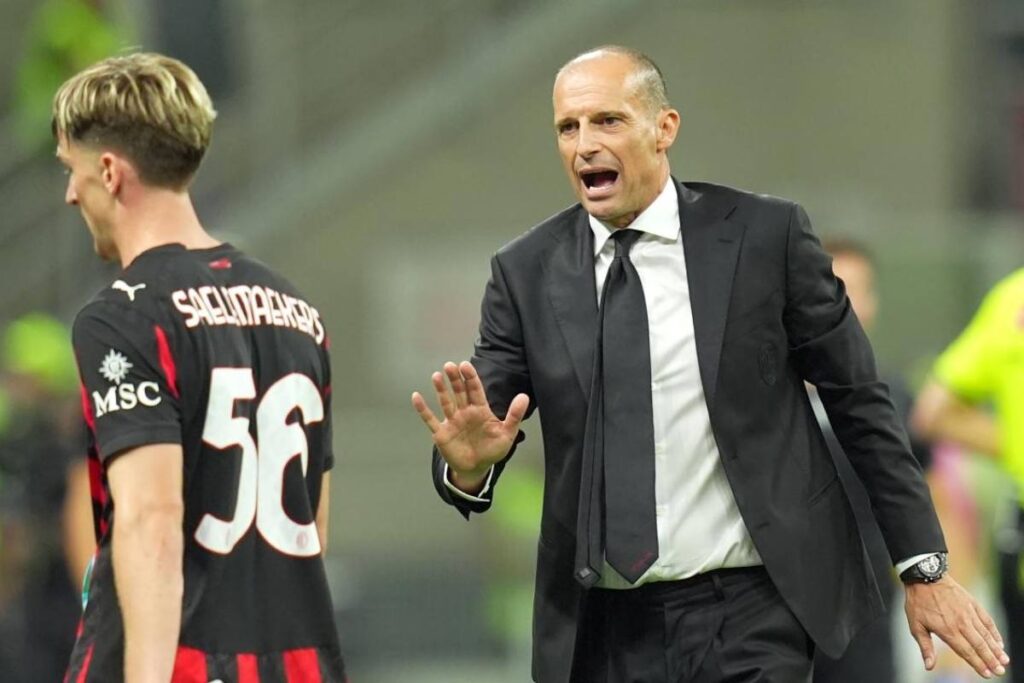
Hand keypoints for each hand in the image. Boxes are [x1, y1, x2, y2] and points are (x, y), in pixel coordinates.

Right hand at [411, 361, 528, 492]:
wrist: (478, 469)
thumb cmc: (492, 450)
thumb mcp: (507, 433)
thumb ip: (514, 415)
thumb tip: (524, 396)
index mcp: (480, 410)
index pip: (475, 389)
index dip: (470, 377)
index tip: (465, 365)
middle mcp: (465, 412)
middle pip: (459, 392)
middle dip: (455, 379)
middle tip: (450, 365)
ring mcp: (452, 421)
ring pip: (445, 402)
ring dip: (440, 389)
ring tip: (437, 376)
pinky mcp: (442, 433)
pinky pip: (430, 419)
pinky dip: (422, 409)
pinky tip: (416, 397)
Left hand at [904, 575, 1008, 677]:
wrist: (924, 576)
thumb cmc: (918, 602)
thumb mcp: (915, 625)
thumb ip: (925, 647)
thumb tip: (929, 666)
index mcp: (947, 630)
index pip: (966, 651)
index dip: (977, 664)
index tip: (987, 674)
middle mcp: (961, 623)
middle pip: (979, 645)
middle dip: (991, 660)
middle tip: (1000, 671)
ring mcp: (968, 612)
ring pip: (985, 634)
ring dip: (996, 648)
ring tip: (1004, 660)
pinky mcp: (972, 603)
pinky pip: (986, 620)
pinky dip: (994, 631)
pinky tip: (999, 641)